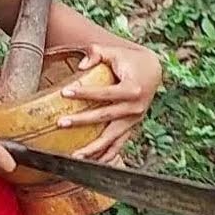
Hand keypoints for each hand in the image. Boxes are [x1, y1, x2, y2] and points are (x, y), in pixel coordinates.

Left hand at [57, 43, 162, 162]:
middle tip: (61, 123)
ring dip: (94, 148)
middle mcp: (135, 107)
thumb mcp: (115, 52)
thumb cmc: (131, 60)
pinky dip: (107, 155)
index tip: (64, 93)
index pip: (104, 93)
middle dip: (82, 121)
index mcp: (132, 89)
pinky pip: (119, 144)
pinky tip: (92, 163)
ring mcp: (134, 120)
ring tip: (75, 155)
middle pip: (105, 117)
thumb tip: (80, 66)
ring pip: (112, 137)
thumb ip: (97, 53)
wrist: (153, 71)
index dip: (84, 92)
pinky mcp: (132, 126)